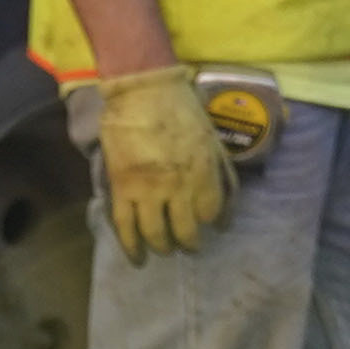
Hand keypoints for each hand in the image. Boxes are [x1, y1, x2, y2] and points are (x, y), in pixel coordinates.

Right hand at [80, 64, 235, 258]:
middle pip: (186, 231)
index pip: (211, 213)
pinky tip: (139, 259)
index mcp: (202, 171)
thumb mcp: (212, 138)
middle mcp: (177, 186)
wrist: (141, 89)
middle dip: (190, 243)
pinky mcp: (121, 188)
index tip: (210, 223)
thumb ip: (222, 174)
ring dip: (164, 247)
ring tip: (166, 249)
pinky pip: (125, 227)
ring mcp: (146, 189)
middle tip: (190, 245)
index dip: (211, 221)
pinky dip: (132, 248)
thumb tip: (228, 211)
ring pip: (156, 234)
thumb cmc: (182, 108)